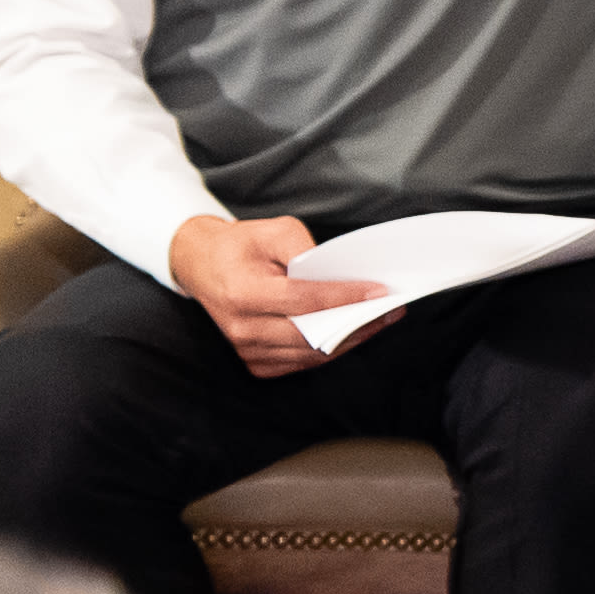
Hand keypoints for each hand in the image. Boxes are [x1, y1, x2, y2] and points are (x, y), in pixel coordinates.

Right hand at [170, 217, 369, 377]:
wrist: (202, 265)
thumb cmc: (241, 246)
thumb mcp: (271, 230)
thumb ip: (303, 247)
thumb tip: (340, 272)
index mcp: (242, 293)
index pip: (302, 300)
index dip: (343, 297)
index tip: (378, 291)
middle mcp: (242, 328)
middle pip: (310, 334)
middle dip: (356, 324)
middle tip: (392, 310)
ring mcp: (247, 350)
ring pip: (310, 354)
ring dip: (350, 340)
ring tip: (381, 321)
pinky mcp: (256, 362)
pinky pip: (302, 362)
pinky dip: (331, 350)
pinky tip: (354, 333)